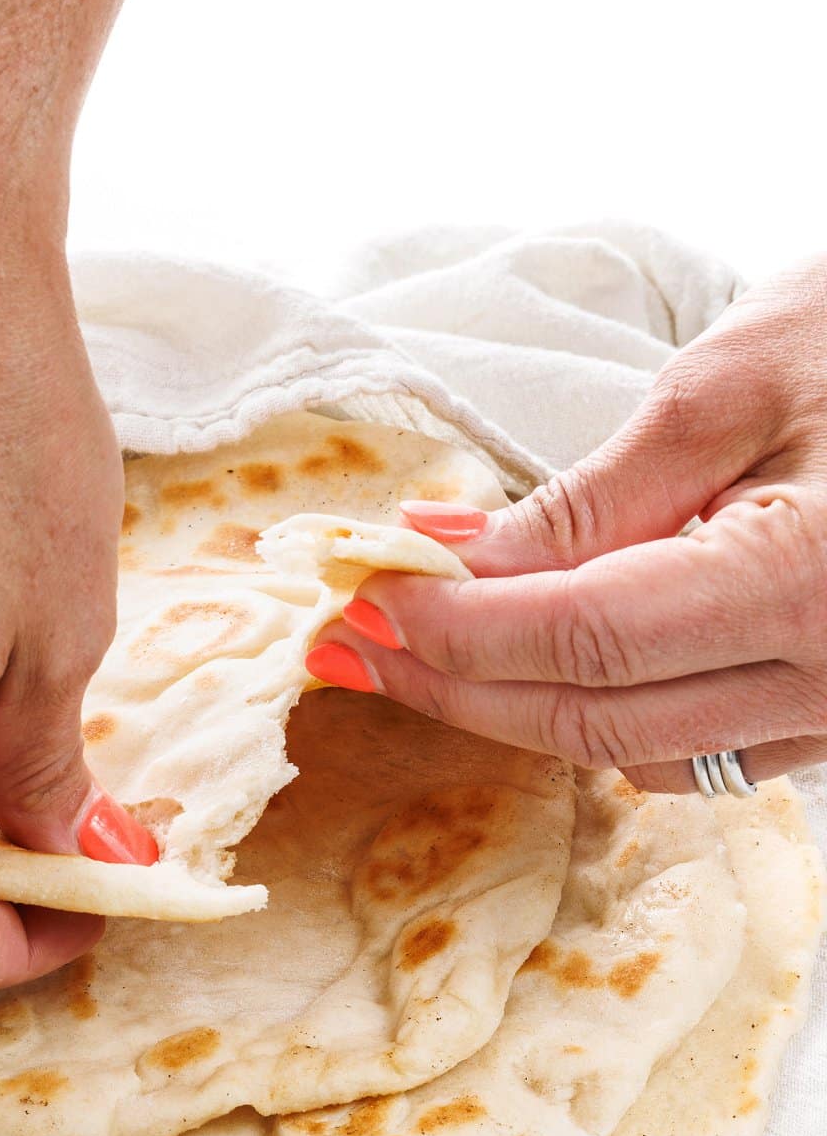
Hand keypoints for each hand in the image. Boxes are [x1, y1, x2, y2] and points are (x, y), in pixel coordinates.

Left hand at [308, 256, 826, 792]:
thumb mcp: (735, 384)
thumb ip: (594, 495)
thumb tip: (452, 553)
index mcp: (810, 582)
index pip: (580, 638)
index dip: (453, 629)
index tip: (360, 599)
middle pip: (593, 719)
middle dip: (457, 684)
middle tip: (353, 641)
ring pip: (639, 752)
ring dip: (516, 709)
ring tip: (420, 654)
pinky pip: (698, 749)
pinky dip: (600, 715)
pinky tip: (535, 669)